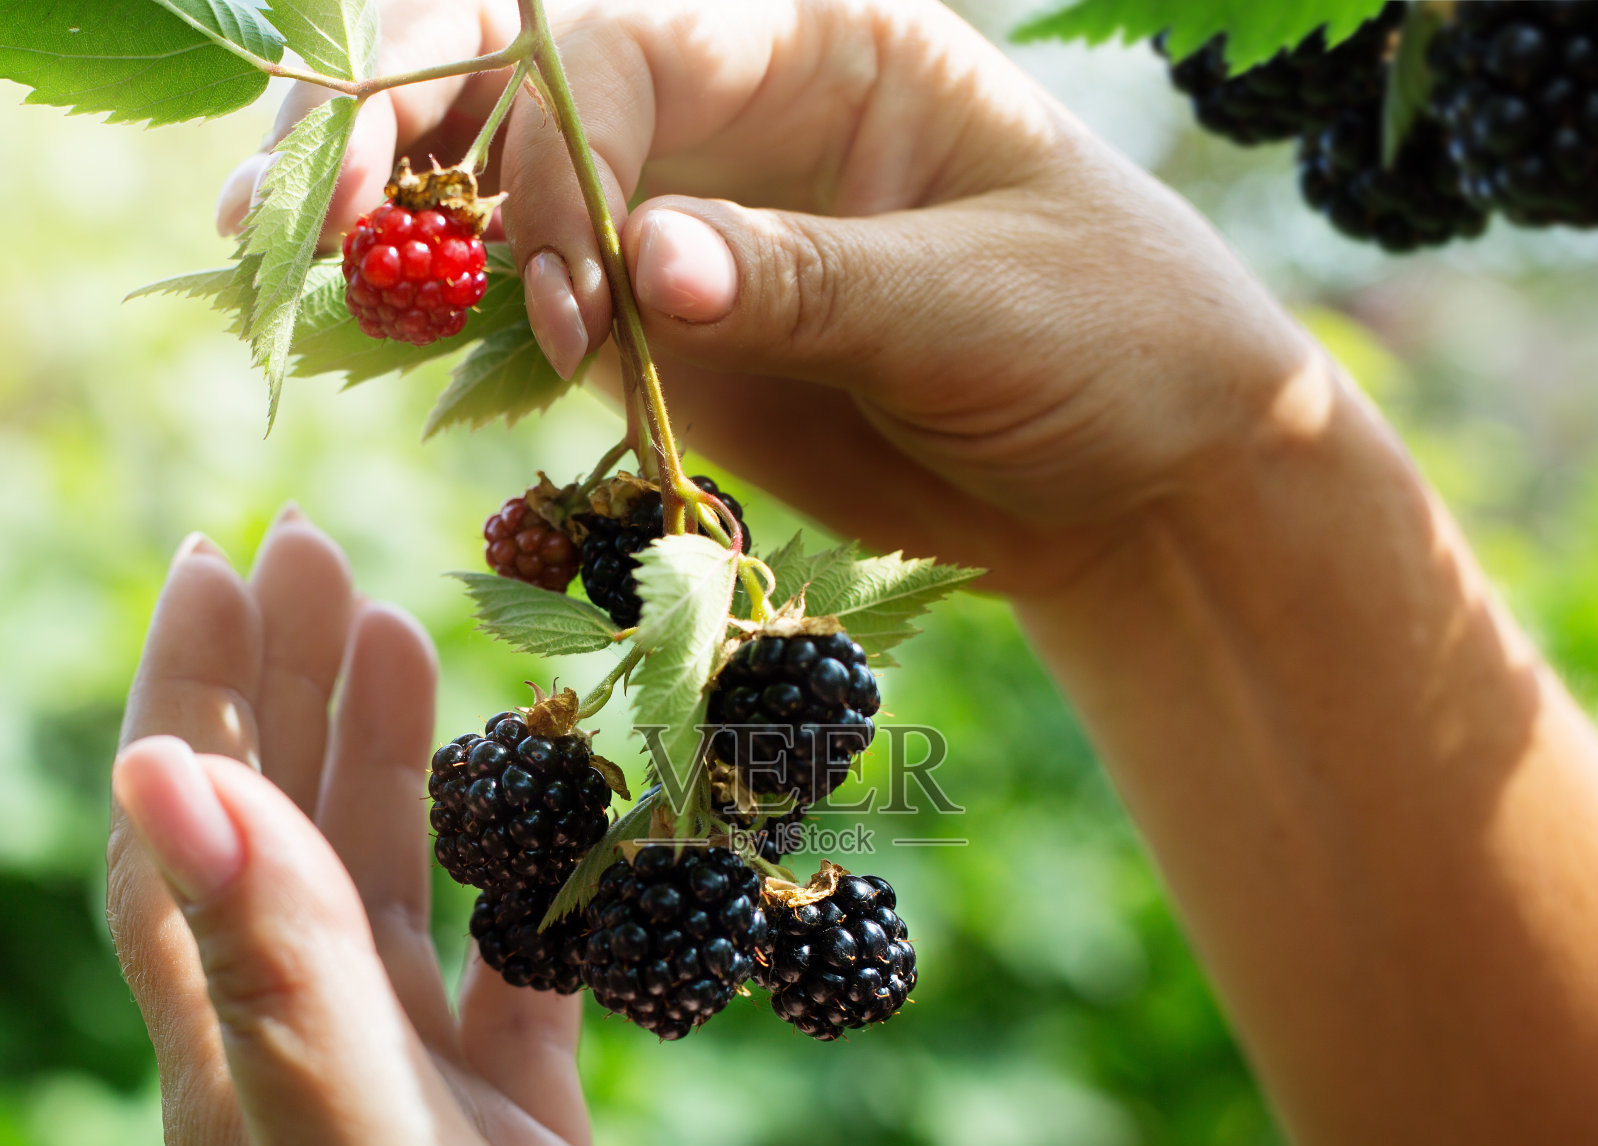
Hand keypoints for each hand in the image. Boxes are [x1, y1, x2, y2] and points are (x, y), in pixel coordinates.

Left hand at [107, 516, 774, 1145]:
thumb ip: (282, 986)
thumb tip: (166, 777)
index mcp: (239, 1086)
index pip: (183, 850)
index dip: (189, 699)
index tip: (221, 560)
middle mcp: (308, 1085)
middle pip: (282, 850)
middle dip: (285, 696)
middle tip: (314, 552)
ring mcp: (417, 1114)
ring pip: (397, 900)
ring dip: (403, 770)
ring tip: (416, 642)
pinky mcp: (519, 1145)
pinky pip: (517, 976)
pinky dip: (537, 884)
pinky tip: (567, 820)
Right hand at [221, 0, 1313, 594]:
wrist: (1132, 477)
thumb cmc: (1108, 340)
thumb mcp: (979, 304)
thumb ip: (811, 281)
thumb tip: (647, 270)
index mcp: (812, 40)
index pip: (619, 48)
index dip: (557, 158)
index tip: (576, 296)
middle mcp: (726, 117)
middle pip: (520, 80)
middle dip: (403, 132)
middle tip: (300, 220)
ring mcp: (691, 233)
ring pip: (508, 202)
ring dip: (398, 234)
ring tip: (291, 278)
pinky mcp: (680, 349)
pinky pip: (551, 326)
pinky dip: (470, 338)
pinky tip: (385, 352)